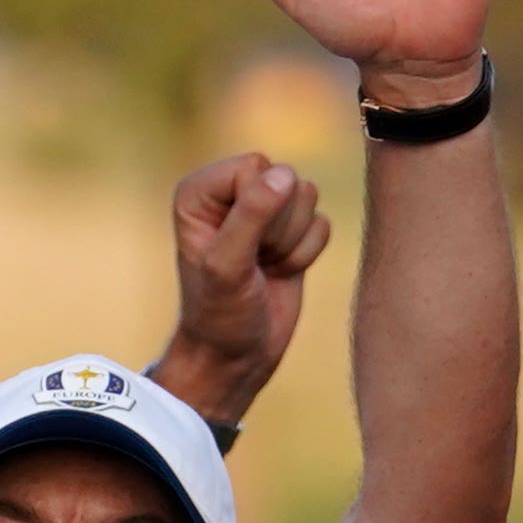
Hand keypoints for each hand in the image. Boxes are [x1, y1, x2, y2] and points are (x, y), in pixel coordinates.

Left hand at [148, 152, 326, 430]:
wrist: (236, 355)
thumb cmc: (219, 315)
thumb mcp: (228, 267)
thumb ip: (251, 216)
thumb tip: (284, 174)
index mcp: (200, 190)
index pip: (256, 167)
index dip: (260, 208)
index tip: (240, 248)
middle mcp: (230, 192)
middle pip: (285, 177)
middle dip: (279, 227)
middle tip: (254, 261)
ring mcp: (263, 209)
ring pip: (307, 197)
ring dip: (292, 243)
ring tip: (264, 267)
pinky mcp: (291, 229)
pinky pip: (321, 223)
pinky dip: (306, 254)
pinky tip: (280, 272)